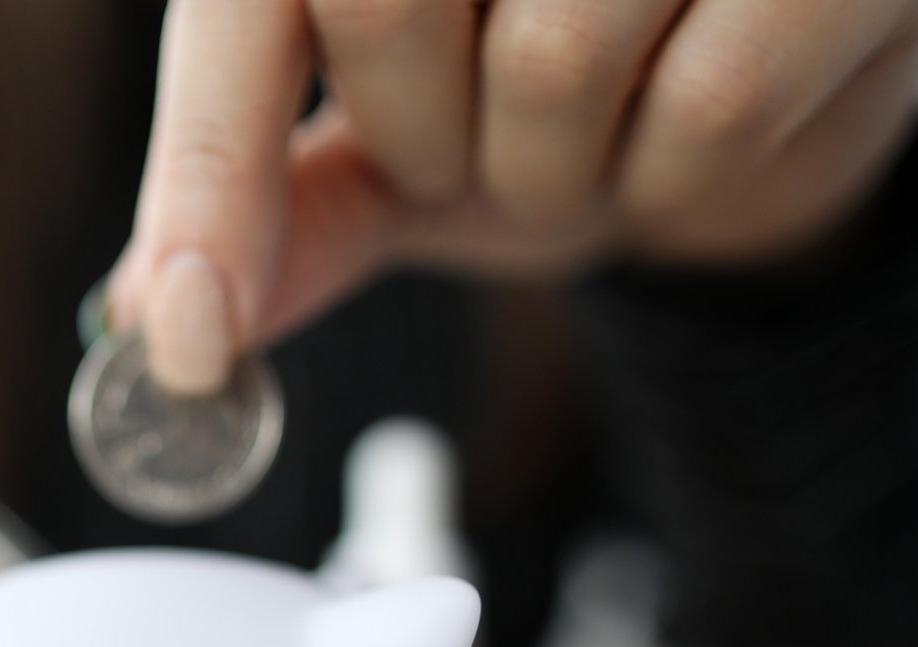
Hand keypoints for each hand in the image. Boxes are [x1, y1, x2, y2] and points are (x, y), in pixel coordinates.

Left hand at [106, 0, 917, 392]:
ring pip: (554, 60)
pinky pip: (710, 101)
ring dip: (556, 169)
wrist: (763, 95)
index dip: (205, 177)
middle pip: (386, 6)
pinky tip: (690, 134)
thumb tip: (155, 324)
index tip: (190, 341)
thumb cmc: (559, 95)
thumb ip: (272, 213)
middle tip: (483, 144)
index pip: (252, 4)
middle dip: (425, 141)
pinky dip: (676, 179)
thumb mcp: (391, 155)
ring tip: (597, 133)